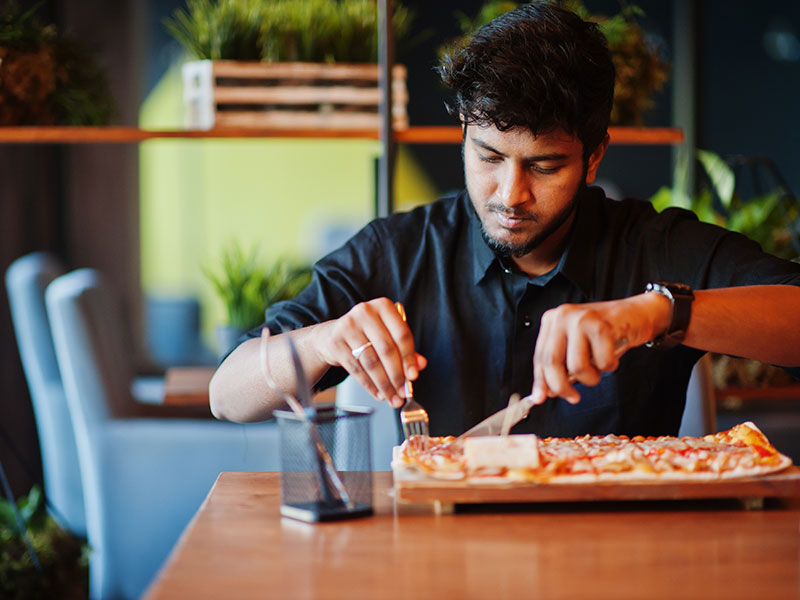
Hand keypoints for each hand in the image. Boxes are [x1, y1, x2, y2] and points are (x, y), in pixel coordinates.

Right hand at [313, 298, 426, 406]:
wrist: (332, 335)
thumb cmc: (365, 334)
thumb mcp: (387, 335)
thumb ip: (405, 349)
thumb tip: (420, 365)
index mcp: (383, 306)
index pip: (402, 334)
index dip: (409, 358)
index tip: (413, 376)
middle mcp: (365, 312)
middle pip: (386, 349)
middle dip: (397, 375)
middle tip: (402, 391)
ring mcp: (348, 326)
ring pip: (371, 362)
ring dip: (384, 384)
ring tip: (392, 396)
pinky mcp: (335, 342)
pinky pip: (356, 369)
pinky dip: (369, 385)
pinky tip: (377, 393)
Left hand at [531, 292, 670, 404]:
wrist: (637, 314)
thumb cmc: (606, 333)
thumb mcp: (577, 347)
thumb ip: (562, 366)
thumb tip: (547, 392)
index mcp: (552, 321)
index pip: (540, 356)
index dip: (541, 381)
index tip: (540, 398)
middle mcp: (563, 316)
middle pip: (553, 361)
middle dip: (562, 387)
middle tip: (573, 397)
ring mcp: (581, 319)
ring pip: (577, 366)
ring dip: (591, 377)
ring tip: (600, 367)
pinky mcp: (602, 325)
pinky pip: (602, 362)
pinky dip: (609, 366)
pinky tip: (613, 354)